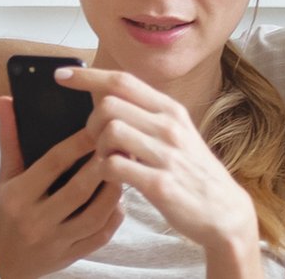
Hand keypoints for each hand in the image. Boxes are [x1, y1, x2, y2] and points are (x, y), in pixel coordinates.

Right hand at [0, 97, 124, 278]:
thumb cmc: (1, 216)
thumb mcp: (3, 179)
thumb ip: (10, 140)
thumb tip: (6, 101)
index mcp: (17, 197)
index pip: (53, 163)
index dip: (78, 143)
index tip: (97, 125)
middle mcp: (35, 221)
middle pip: (79, 189)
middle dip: (103, 164)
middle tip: (121, 143)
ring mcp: (54, 242)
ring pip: (95, 215)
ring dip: (114, 190)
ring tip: (125, 168)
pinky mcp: (69, 257)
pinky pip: (100, 236)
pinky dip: (114, 216)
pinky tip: (120, 198)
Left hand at [57, 68, 261, 259]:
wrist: (223, 211)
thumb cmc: (191, 171)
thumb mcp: (175, 134)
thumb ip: (145, 115)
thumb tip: (107, 99)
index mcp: (170, 110)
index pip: (122, 81)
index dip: (88, 75)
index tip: (61, 74)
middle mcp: (169, 126)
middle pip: (109, 105)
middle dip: (91, 123)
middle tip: (97, 142)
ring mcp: (166, 154)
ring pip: (110, 132)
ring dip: (98, 148)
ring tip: (107, 161)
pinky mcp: (161, 184)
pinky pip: (114, 167)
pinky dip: (104, 172)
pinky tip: (113, 178)